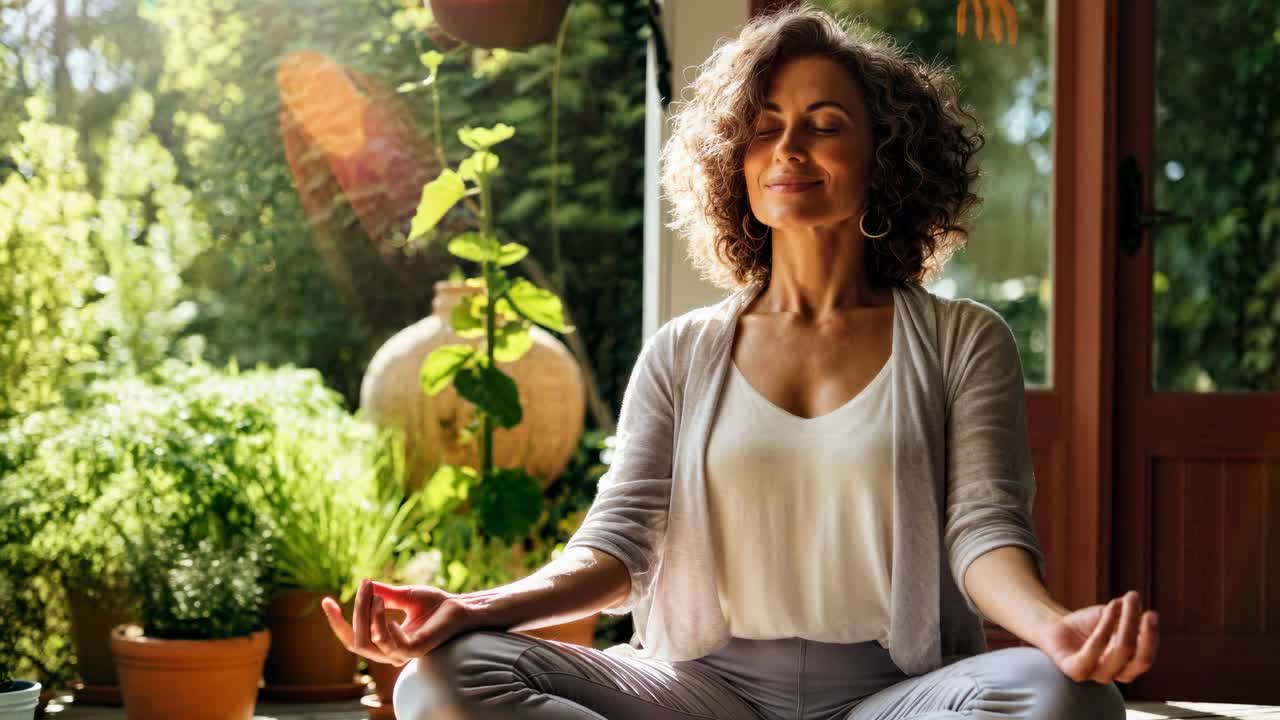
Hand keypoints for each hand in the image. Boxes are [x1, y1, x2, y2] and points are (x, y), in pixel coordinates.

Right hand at [322, 578, 474, 666]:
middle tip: (363, 586)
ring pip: (370, 642)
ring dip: (368, 616)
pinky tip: (385, 610)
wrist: (460, 606)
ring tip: (376, 594)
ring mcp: (402, 653)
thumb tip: (364, 585)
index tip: (326, 600)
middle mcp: (391, 651)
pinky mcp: (415, 651)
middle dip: (354, 613)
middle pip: (357, 640)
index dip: (337, 622)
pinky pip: (391, 644)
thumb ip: (383, 595)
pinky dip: (383, 626)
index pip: (353, 638)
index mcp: (385, 640)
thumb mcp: (403, 596)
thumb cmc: (435, 603)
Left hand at [1035, 590, 1158, 683]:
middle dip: (1146, 635)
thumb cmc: (1088, 624)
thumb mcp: (1113, 617)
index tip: (1151, 614)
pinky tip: (1105, 611)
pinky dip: (1103, 631)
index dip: (1151, 638)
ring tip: (1119, 603)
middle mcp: (1115, 673)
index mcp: (1127, 665)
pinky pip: (1092, 654)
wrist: (1056, 626)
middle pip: (1139, 661)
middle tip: (1146, 612)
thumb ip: (1127, 613)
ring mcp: (1095, 675)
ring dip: (1124, 625)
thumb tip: (1136, 600)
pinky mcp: (1075, 671)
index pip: (1145, 658)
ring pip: (1119, 655)